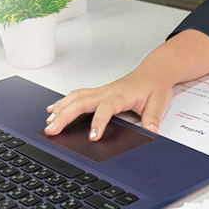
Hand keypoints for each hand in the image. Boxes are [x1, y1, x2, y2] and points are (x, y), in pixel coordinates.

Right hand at [44, 69, 172, 139]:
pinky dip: (63, 102)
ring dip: (61, 109)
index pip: (106, 108)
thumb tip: (152, 132)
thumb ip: (153, 118)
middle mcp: (107, 91)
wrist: (154, 71)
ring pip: (76, 98)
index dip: (98, 121)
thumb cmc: (155, 85)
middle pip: (82, 102)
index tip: (93, 136)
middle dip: (65, 116)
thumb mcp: (159, 103)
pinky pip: (77, 95)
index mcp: (121, 95)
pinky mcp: (98, 91)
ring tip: (49, 122)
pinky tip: (53, 109)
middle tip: (53, 129)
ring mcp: (101, 90)